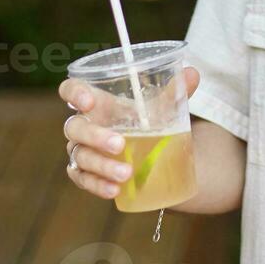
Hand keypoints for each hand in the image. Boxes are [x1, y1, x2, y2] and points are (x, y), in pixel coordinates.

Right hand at [58, 67, 199, 200]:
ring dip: (101, 165)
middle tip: (120, 144)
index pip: (71, 90)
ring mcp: (82, 150)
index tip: (88, 102)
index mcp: (98, 102)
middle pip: (75, 127)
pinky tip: (114, 190)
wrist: (154, 152)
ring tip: (126, 174)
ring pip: (80, 156)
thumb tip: (193, 73)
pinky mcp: (85, 174)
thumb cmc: (150, 121)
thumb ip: (177, 90)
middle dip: (95, 136)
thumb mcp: (164, 106)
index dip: (73, 93)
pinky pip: (83, 179)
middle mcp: (85, 124)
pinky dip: (97, 185)